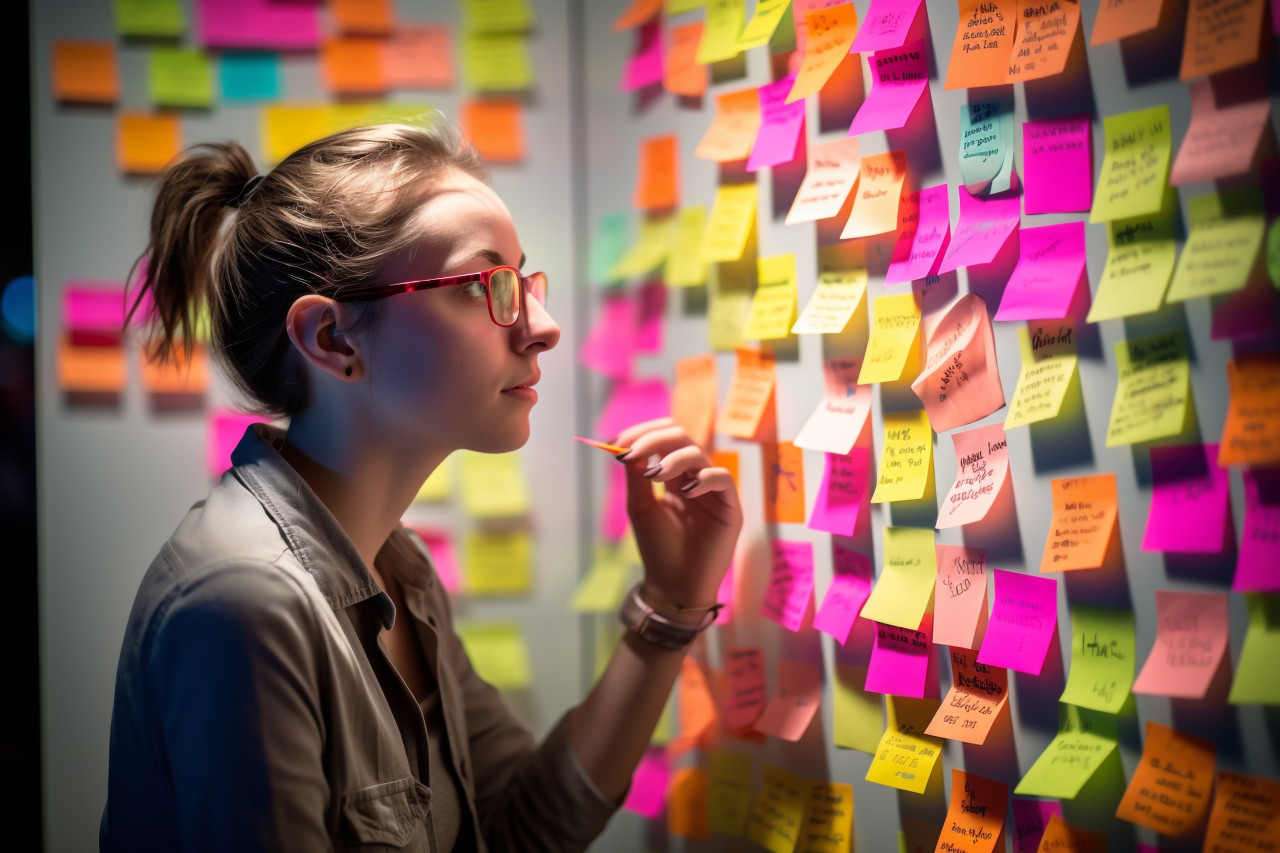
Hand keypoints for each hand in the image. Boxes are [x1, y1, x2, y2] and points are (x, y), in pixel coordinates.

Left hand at [613, 418, 742, 608]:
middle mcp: (695, 477)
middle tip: (631, 452)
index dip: (643, 433)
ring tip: (654, 476)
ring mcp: (713, 490)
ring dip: (673, 458)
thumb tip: (626, 443)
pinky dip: (704, 477)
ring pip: (699, 453)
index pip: (664, 437)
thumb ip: (636, 474)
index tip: (617, 441)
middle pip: (681, 437)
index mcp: (674, 475)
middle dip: (654, 439)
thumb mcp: (640, 507)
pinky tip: (686, 491)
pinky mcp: (730, 508)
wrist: (673, 585)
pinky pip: (723, 478)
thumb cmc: (657, 548)